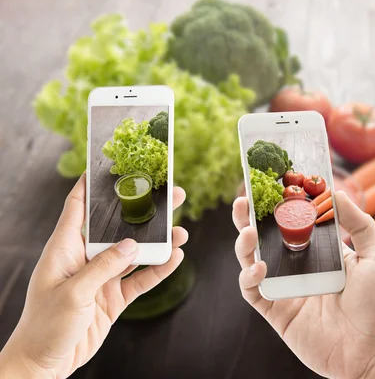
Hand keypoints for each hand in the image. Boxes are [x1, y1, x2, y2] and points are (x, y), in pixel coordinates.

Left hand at [0, 175, 188, 378]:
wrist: (45, 364)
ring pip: (135, 251)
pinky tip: (174, 258)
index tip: (112, 165)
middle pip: (118, 226)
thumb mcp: (72, 293)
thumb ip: (103, 266)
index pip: (78, 207)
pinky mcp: (114, 296)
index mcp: (65, 248)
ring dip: (158, 241)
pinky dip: (159, 269)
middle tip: (169, 194)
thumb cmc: (45, 326)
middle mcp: (86, 257)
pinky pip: (141, 278)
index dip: (92, 185)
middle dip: (143, 210)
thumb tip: (132, 244)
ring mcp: (102, 277)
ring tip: (180, 229)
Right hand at [232, 191, 374, 378]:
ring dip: (245, 243)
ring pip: (252, 260)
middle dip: (251, 218)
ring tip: (248, 230)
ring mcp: (286, 288)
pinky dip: (249, 277)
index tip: (272, 183)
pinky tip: (259, 267)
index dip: (281, 203)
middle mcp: (300, 266)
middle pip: (267, 237)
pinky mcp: (276, 312)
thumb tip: (337, 192)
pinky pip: (253, 291)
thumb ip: (359, 224)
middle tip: (244, 200)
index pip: (294, 221)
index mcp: (321, 252)